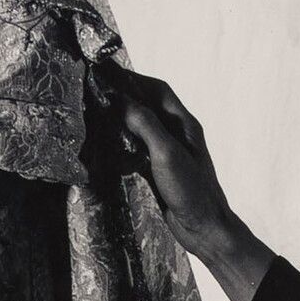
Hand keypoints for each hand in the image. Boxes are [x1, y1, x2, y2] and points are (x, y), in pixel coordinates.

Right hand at [116, 72, 275, 300]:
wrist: (204, 229)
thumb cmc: (191, 191)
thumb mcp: (167, 154)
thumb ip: (146, 125)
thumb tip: (121, 100)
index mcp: (184, 124)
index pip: (157, 90)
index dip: (133, 78)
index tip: (107, 71)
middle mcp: (177, 134)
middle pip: (147, 106)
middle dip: (123, 95)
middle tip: (95, 89)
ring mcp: (167, 152)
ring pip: (141, 127)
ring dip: (120, 119)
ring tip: (95, 112)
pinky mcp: (158, 170)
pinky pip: (137, 149)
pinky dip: (121, 143)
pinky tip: (106, 144)